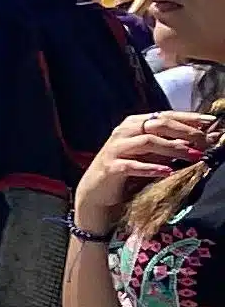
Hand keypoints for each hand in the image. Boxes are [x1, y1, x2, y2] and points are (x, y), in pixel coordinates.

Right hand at [77, 109, 215, 228]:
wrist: (96, 191)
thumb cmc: (127, 170)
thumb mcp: (150, 153)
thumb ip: (169, 143)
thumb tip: (201, 139)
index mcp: (134, 124)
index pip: (164, 115)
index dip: (188, 118)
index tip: (210, 122)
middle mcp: (123, 132)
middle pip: (158, 124)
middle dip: (185, 132)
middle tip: (204, 143)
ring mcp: (115, 149)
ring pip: (148, 141)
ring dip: (173, 148)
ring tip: (193, 156)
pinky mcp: (110, 167)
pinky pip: (133, 165)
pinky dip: (152, 168)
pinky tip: (167, 171)